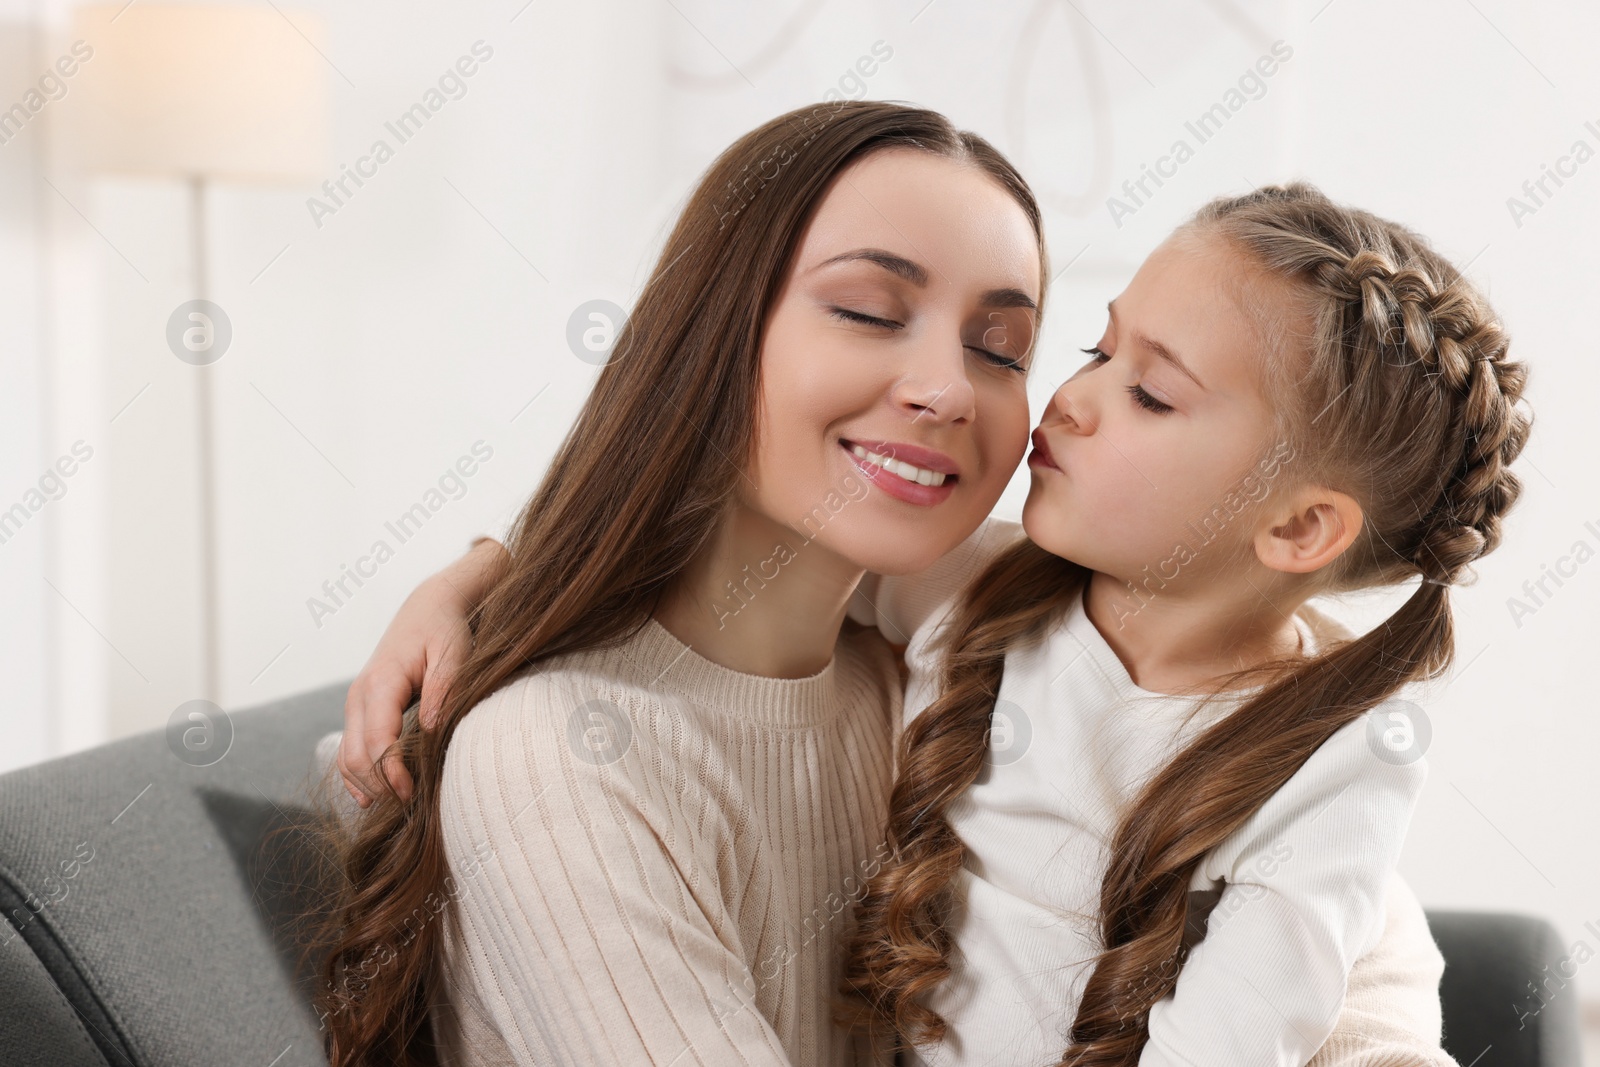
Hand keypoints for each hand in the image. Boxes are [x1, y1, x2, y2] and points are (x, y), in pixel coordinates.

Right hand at [338, 537, 506, 806]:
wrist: (427, 609)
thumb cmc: (445, 631)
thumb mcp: (454, 653)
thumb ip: (444, 688)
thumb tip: (430, 727)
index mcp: (381, 683)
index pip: (376, 740)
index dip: (390, 773)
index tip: (412, 795)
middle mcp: (359, 696)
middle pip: (355, 756)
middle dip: (379, 786)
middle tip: (411, 808)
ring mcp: (355, 704)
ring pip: (346, 758)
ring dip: (367, 785)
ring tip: (399, 806)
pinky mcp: (360, 711)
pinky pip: (349, 751)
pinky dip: (358, 777)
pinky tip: (377, 797)